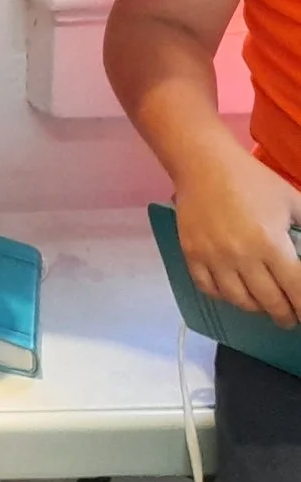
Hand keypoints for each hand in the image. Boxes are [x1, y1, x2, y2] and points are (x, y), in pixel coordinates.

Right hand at [175, 149, 300, 325]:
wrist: (203, 164)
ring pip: (240, 301)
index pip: (296, 290)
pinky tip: (234, 292)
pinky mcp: (191, 254)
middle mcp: (242, 256)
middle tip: (290, 317)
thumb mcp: (293, 201)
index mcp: (271, 243)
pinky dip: (224, 296)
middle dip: (285, 315)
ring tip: (263, 304)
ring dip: (257, 308)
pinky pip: (209, 289)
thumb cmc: (253, 180)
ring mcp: (213, 257)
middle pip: (270, 301)